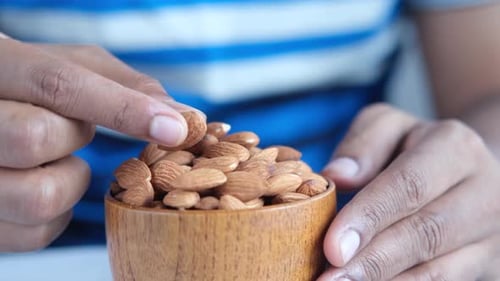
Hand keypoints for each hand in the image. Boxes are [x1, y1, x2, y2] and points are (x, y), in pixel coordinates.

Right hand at [0, 37, 196, 251]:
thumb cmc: (35, 84)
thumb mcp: (74, 66)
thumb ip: (128, 86)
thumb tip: (187, 118)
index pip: (57, 85)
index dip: (122, 109)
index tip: (174, 129)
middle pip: (35, 138)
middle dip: (75, 139)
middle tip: (71, 131)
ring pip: (36, 196)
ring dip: (70, 182)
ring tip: (56, 159)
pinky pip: (35, 233)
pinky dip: (59, 215)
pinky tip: (46, 184)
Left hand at [319, 104, 499, 279]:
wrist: (470, 172)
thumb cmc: (416, 147)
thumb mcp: (388, 126)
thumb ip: (363, 144)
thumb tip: (336, 175)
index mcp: (456, 148)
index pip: (409, 185)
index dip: (369, 217)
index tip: (333, 246)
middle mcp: (484, 191)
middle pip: (426, 233)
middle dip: (374, 261)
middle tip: (329, 279)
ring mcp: (492, 233)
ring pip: (439, 270)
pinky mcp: (488, 262)